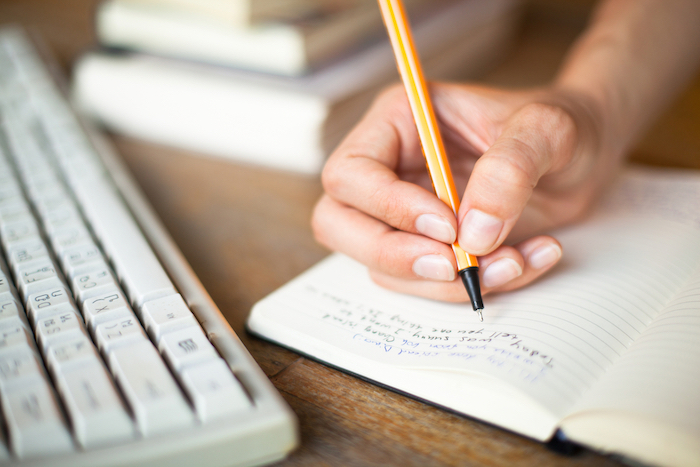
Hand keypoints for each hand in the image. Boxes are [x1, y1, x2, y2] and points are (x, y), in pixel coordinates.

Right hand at [312, 83, 614, 301]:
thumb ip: (511, 168)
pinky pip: (425, 283)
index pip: (352, 173)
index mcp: (398, 122)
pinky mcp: (425, 248)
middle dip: (393, 256)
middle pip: (339, 224)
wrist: (580, 158)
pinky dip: (471, 287)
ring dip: (446, 282)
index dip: (389, 206)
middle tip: (455, 266)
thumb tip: (472, 233)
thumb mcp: (548, 128)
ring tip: (517, 260)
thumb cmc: (558, 127)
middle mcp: (387, 170)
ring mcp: (400, 214)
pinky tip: (523, 261)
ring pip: (381, 266)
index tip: (449, 226)